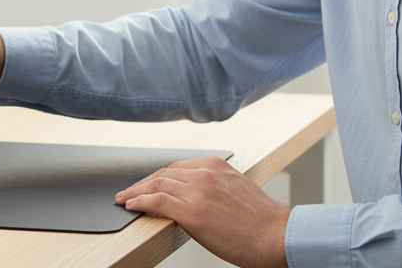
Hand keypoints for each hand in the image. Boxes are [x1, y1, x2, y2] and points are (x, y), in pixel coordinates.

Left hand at [115, 156, 289, 267]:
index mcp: (215, 166)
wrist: (277, 236)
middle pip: (163, 174)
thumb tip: (194, 195)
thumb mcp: (236, 189)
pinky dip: (141, 202)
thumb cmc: (261, 221)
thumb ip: (214, 186)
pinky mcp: (193, 212)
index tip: (146, 184)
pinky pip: (158, 202)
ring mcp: (198, 191)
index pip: (176, 167)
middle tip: (128, 192)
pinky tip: (132, 206)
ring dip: (136, 192)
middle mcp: (205, 173)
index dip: (156, 177)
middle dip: (142, 183)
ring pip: (156, 185)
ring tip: (124, 199)